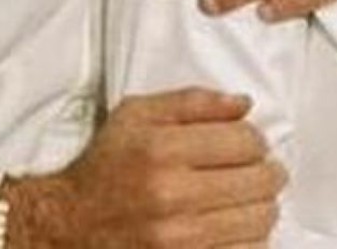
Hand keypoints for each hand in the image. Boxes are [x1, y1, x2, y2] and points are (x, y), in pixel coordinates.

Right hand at [8, 88, 284, 247]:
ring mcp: (179, 240)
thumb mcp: (136, 115)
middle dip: (268, 172)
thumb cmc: (107, 165)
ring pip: (258, 220)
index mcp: (161, 150)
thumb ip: (192, 102)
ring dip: (264, 205)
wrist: (69, 225)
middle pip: (259, 181)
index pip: (245, 141)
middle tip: (262, 170)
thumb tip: (244, 103)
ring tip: (252, 198)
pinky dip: (249, 238)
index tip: (248, 144)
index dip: (256, 139)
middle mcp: (171, 196)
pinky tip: (236, 225)